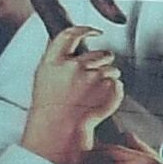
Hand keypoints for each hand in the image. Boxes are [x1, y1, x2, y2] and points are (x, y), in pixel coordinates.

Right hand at [19, 28, 124, 163]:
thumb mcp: (44, 79)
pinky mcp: (109, 88)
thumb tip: (71, 47)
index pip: (71, 35)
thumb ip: (57, 60)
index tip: (94, 32)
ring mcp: (94, 77)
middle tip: (94, 81)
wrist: (60, 133)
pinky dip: (113, 93)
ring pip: (112, 70)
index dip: (85, 30)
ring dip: (108, 80)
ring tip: (93, 97)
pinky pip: (118, 85)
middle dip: (103, 63)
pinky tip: (99, 103)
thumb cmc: (52, 110)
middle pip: (101, 54)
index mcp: (55, 62)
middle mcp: (74, 66)